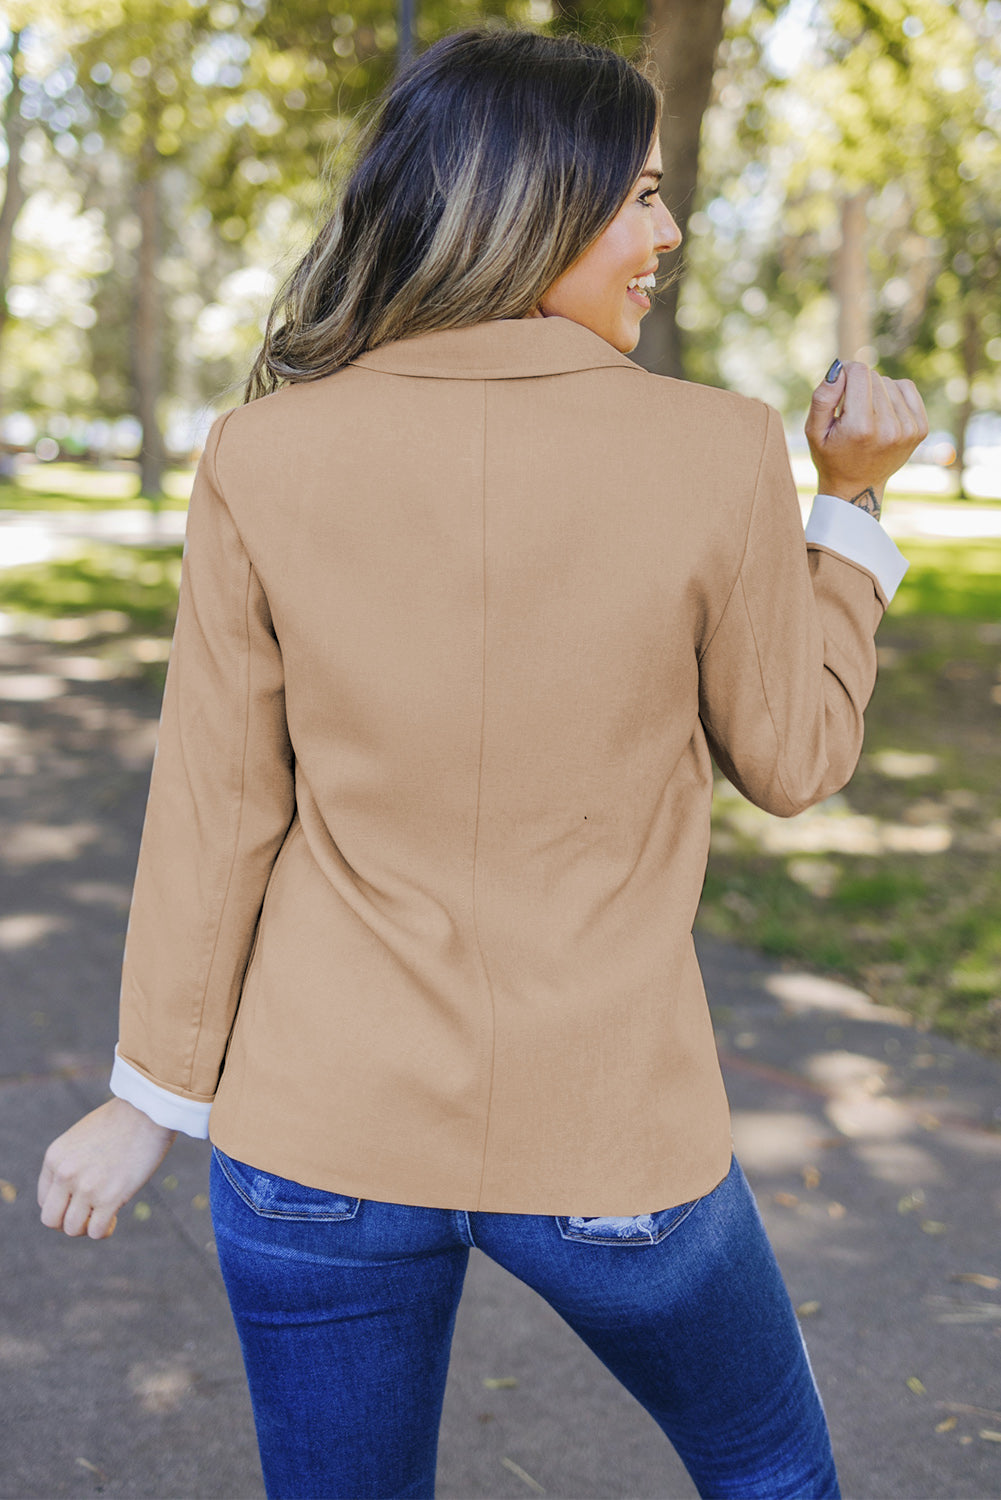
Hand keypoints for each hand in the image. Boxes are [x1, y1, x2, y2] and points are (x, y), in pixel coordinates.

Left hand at [38, 1098, 175, 1239]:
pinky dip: (104, 1230)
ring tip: (104, 1214)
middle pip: (51, 1220)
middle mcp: (65, 1174)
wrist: (148, 1109)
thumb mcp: (82, 1138)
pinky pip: (97, 1231)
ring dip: (88, 1227)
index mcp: (54, 1158)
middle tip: (89, 1215)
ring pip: (73, 1229)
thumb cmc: (121, 1120)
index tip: (80, 1202)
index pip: (44, 1201)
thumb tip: (74, 1194)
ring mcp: (86, 1187)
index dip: (63, 1207)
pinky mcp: (110, 1197)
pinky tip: (115, 1217)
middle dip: (69, 1222)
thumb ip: (72, 1163)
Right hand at [805, 360, 927, 511]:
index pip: (859, 372)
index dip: (845, 373)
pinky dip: (893, 394)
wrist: (858, 487)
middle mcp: (888, 428)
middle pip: (874, 376)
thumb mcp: (814, 431)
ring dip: (876, 392)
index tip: (838, 387)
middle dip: (859, 386)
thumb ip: (822, 398)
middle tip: (851, 412)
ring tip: (866, 416)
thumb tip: (840, 367)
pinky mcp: (920, 428)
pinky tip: (883, 412)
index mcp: (860, 428)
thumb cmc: (831, 456)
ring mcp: (908, 429)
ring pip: (890, 382)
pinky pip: (907, 388)